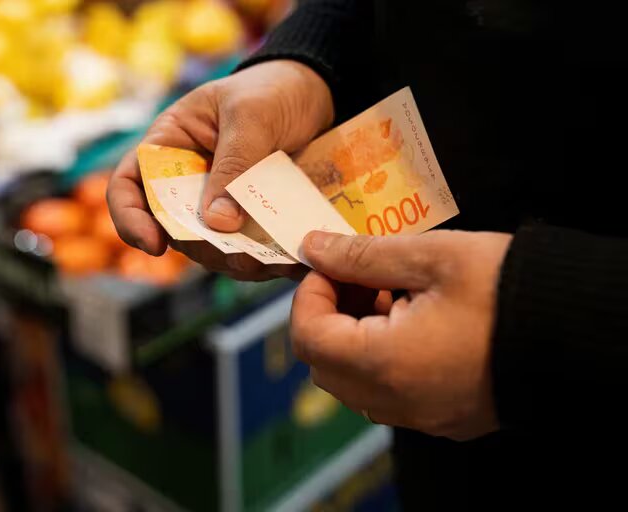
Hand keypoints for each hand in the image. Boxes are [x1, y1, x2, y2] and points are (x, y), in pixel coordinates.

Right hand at [107, 60, 333, 280]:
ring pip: (208, 245)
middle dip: (198, 247)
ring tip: (262, 262)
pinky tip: (280, 260)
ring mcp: (215, 200)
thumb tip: (218, 222)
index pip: (128, 185)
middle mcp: (184, 178)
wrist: (315, 94)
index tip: (154, 245)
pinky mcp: (246, 216)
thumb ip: (234, 164)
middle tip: (234, 255)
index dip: (130, 217)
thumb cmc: (271, 90)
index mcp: (168, 143)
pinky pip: (242, 246)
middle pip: (171, 226)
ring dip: (230, 259)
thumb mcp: (251, 116)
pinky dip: (258, 259)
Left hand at [290, 230, 512, 439]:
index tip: (331, 265)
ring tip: (391, 293)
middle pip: (325, 364)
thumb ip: (362, 255)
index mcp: (384, 363)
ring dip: (355, 335)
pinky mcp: (442, 416)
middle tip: (359, 276)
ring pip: (354, 380)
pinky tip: (414, 319)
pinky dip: (381, 356)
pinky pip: (388, 392)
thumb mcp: (431, 258)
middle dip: (330, 314)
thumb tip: (313, 248)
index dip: (309, 294)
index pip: (308, 336)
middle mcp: (395, 401)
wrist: (578, 332)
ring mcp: (420, 414)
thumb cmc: (506, 290)